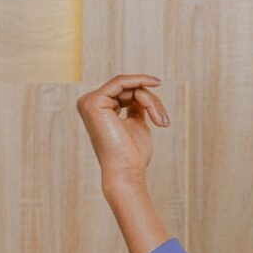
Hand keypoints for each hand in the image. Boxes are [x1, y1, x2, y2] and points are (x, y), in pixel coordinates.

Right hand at [75, 73, 169, 187]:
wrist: (126, 171)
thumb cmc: (133, 153)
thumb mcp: (136, 123)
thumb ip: (135, 106)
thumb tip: (140, 91)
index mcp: (97, 109)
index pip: (124, 93)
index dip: (146, 99)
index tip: (163, 110)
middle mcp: (88, 103)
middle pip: (127, 88)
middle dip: (151, 101)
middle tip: (163, 121)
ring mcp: (89, 102)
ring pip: (128, 86)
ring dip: (150, 100)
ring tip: (160, 121)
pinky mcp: (94, 102)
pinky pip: (122, 82)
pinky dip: (140, 81)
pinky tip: (155, 83)